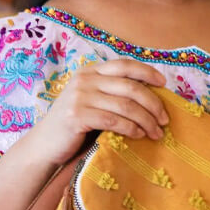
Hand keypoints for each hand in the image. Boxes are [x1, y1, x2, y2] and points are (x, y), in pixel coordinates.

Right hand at [29, 59, 168, 165]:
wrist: (44, 145)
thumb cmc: (76, 124)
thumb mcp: (94, 100)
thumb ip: (114, 92)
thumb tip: (153, 94)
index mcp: (91, 71)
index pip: (125, 64)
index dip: (147, 72)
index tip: (164, 84)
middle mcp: (85, 79)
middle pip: (130, 86)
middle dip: (153, 103)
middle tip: (165, 119)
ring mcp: (79, 97)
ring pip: (125, 105)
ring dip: (146, 120)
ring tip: (156, 132)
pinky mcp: (76, 116)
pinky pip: (113, 120)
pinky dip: (131, 128)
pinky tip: (139, 135)